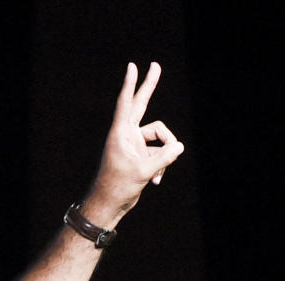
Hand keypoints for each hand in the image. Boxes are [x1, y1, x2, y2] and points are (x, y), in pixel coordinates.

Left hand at [88, 62, 183, 224]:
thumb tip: (180, 146)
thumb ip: (165, 157)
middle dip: (149, 86)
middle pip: (142, 105)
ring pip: (160, 138)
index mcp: (121, 134)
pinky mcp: (140, 155)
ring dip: (165, 155)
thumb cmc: (119, 187)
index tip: (133, 66)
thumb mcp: (145, 171)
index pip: (127, 103)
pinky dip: (161, 165)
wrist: (110, 204)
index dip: (131, 84)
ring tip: (157, 173)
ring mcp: (134, 145)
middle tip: (156, 65)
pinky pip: (159, 153)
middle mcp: (126, 135)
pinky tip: (155, 181)